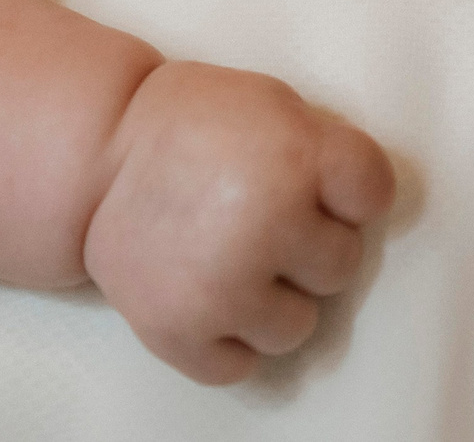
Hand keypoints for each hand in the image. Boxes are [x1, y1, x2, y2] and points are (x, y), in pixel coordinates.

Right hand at [84, 60, 396, 384]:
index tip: (319, 186)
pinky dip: (225, 339)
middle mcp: (266, 224)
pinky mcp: (178, 331)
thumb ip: (327, 152)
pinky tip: (210, 296)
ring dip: (272, 301)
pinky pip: (238, 366)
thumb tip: (364, 207)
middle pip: (340, 266)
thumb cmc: (195, 125)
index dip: (348, 191)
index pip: (373, 195)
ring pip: (296, 327)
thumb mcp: (275, 106)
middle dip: (308, 245)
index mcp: (298, 157)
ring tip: (233, 259)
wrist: (99, 153)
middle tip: (261, 218)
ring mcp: (222, 286)